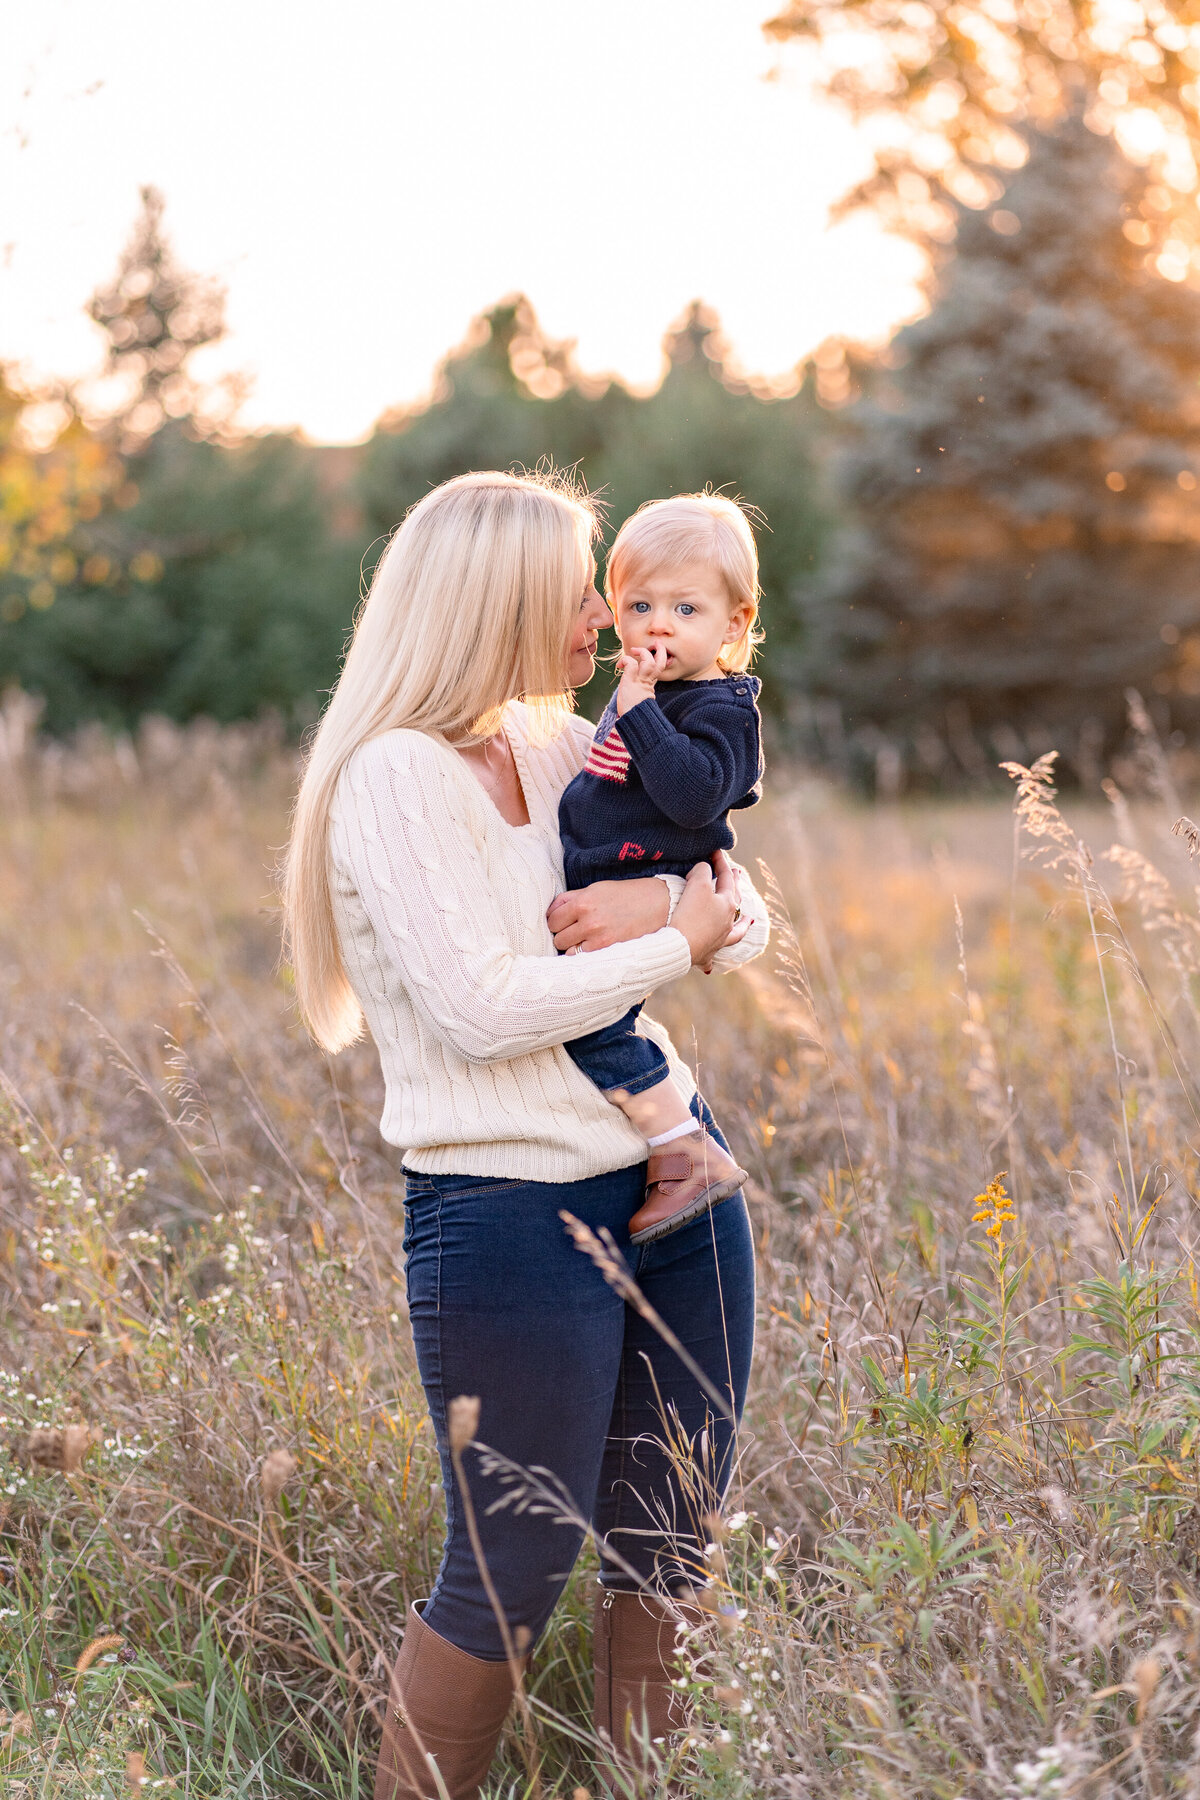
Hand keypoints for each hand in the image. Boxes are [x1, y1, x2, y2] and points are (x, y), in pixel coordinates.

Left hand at [547, 877, 670, 951]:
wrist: (658, 905)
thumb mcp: (597, 889)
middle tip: (576, 932)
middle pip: (557, 937)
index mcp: (583, 901)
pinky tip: (594, 949)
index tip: (562, 923)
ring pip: (567, 951)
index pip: (552, 918)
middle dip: (563, 935)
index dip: (555, 921)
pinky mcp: (608, 951)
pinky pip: (582, 960)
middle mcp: (588, 920)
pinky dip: (584, 957)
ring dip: (573, 948)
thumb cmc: (626, 895)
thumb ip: (572, 899)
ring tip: (585, 941)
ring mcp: (598, 938)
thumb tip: (550, 911)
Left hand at [615, 644, 665, 715]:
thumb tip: (628, 690)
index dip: (660, 659)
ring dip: (642, 652)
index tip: (655, 654)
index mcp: (649, 685)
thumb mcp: (637, 700)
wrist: (633, 720)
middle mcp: (647, 681)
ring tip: (634, 649)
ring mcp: (640, 680)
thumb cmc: (633, 713)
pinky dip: (625, 660)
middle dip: (661, 651)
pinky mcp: (631, 680)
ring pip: (648, 661)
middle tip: (657, 643)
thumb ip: (637, 691)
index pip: (659, 669)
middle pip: (659, 663)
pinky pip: (631, 663)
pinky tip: (619, 666)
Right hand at [672, 857, 738, 970]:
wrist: (679, 946)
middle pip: (735, 900)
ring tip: (749, 919)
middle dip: (735, 885)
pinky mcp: (706, 954)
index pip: (726, 877)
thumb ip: (702, 871)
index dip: (720, 862)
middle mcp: (728, 922)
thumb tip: (703, 871)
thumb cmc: (689, 913)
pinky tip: (713, 966)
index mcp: (728, 903)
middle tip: (738, 873)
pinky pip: (715, 954)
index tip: (716, 850)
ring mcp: (720, 939)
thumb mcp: (696, 884)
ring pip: (736, 929)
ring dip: (742, 923)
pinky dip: (716, 955)